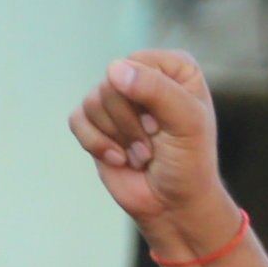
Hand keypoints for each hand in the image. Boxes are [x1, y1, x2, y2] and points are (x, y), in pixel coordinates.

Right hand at [69, 50, 242, 260]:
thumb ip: (157, 91)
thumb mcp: (187, 123)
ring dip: (119, 137)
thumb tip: (114, 69)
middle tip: (155, 141)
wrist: (172, 203)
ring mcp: (116, 100)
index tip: (171, 122)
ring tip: (143, 154)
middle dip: (131, 122)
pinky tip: (120, 159)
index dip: (150, 97)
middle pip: (112, 83)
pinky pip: (77, 120)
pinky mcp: (94, 122)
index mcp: (175, 69)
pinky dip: (97, 144)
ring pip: (93, 102)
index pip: (139, 63)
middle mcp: (144, 77)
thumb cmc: (190, 161)